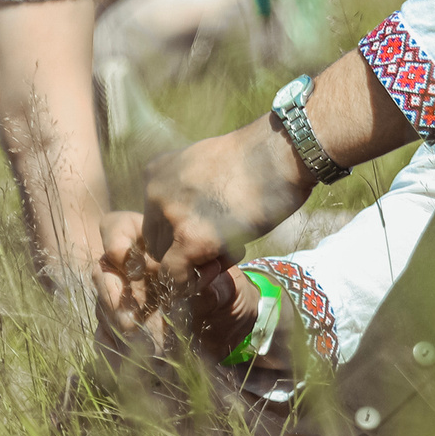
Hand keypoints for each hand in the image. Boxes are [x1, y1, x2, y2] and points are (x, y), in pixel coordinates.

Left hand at [133, 122, 311, 311]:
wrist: (279, 153)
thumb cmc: (257, 158)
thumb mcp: (208, 166)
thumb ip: (191, 191)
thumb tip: (194, 221)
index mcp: (156, 172)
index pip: (155, 219)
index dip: (180, 232)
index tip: (209, 232)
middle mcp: (155, 192)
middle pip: (156, 241)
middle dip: (185, 249)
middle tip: (223, 244)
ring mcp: (171, 215)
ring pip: (165, 260)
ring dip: (195, 264)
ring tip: (230, 248)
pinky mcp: (190, 238)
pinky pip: (175, 276)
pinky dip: (191, 282)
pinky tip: (217, 268)